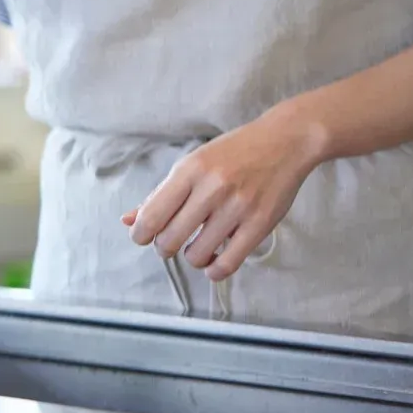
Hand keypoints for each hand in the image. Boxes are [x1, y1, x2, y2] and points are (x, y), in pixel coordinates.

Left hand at [124, 109, 325, 280]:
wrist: (284, 141)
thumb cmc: (232, 153)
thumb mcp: (190, 165)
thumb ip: (159, 194)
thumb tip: (128, 221)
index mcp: (189, 171)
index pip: (151, 216)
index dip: (140, 234)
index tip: (144, 237)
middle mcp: (211, 189)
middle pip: (170, 239)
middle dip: (164, 248)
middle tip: (171, 242)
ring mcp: (238, 207)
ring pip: (197, 254)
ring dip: (191, 257)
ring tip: (196, 247)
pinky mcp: (260, 224)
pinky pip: (229, 263)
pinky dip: (215, 270)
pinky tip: (213, 262)